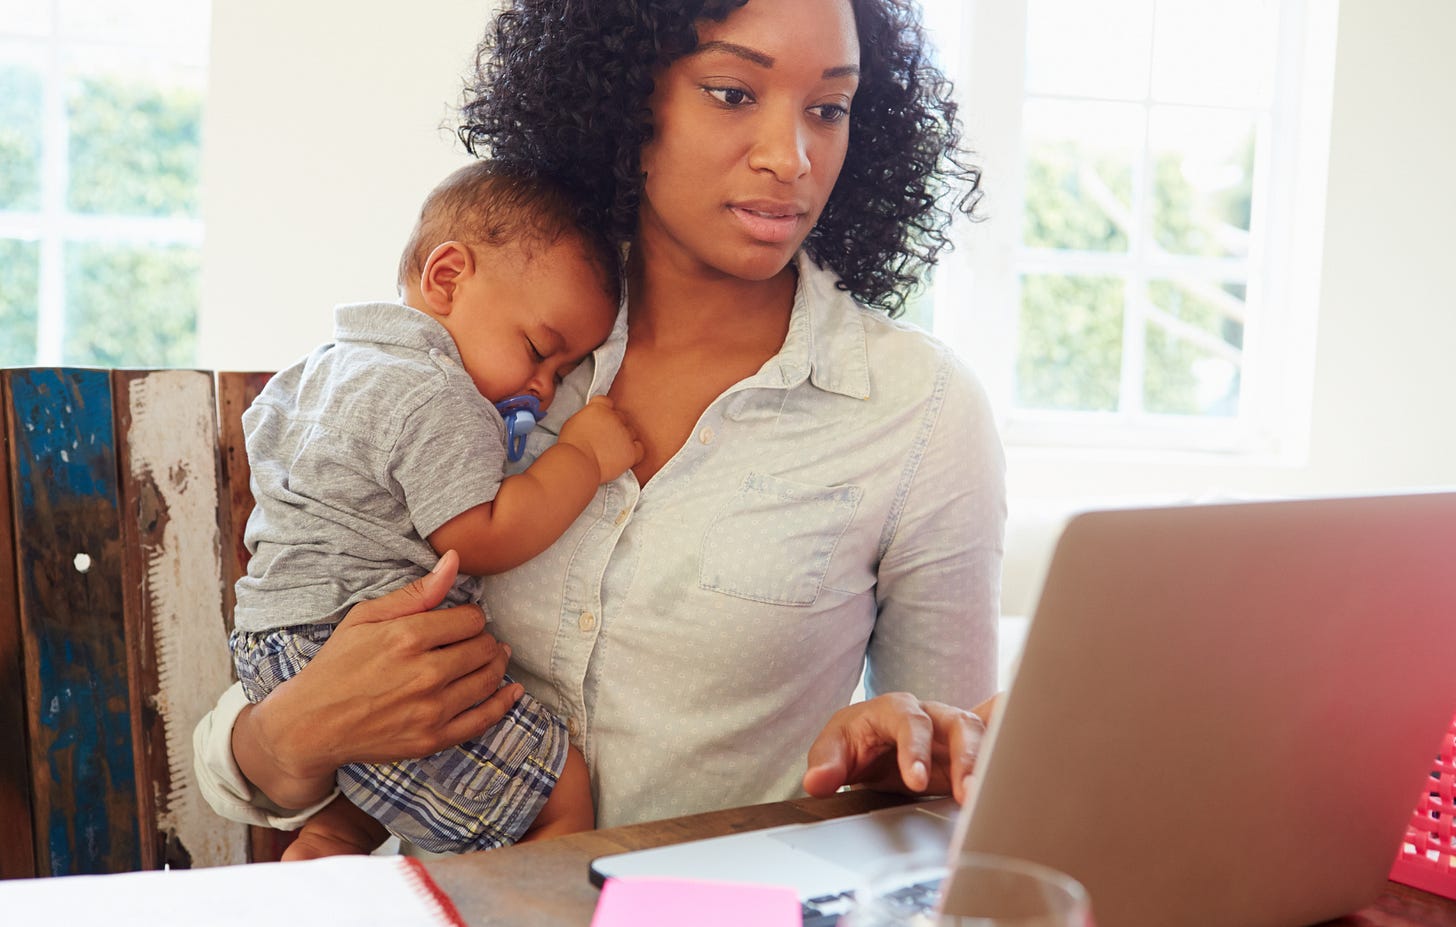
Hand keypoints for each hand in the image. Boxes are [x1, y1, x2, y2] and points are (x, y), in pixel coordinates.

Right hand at [234, 550, 522, 807]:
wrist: (311, 724)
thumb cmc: (337, 665)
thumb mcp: (366, 617)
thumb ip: (416, 592)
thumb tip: (455, 561)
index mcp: (407, 637)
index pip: (471, 619)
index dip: (471, 617)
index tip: (462, 621)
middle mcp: (425, 673)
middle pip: (483, 648)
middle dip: (484, 640)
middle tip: (477, 640)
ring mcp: (431, 710)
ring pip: (488, 680)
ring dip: (496, 665)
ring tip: (493, 658)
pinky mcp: (432, 739)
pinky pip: (483, 720)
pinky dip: (503, 704)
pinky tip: (512, 691)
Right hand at [558, 395, 643, 481]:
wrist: (578, 462)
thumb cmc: (571, 446)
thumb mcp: (574, 422)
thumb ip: (588, 417)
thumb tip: (592, 422)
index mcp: (599, 408)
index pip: (607, 403)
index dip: (604, 412)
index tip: (600, 420)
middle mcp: (614, 417)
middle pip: (621, 417)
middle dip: (614, 426)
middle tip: (604, 439)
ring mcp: (624, 434)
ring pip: (631, 432)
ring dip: (624, 439)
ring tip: (611, 450)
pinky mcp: (631, 450)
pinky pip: (639, 448)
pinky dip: (634, 452)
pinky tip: (624, 456)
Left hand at [801, 692, 997, 804]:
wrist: (870, 743)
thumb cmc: (855, 741)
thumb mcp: (833, 750)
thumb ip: (825, 765)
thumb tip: (816, 782)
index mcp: (896, 709)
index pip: (911, 722)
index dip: (915, 749)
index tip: (915, 781)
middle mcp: (932, 714)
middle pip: (958, 724)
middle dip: (965, 757)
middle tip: (967, 793)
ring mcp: (954, 731)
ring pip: (983, 735)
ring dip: (988, 765)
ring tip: (986, 799)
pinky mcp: (969, 750)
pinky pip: (1000, 737)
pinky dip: (1014, 744)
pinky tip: (1029, 760)